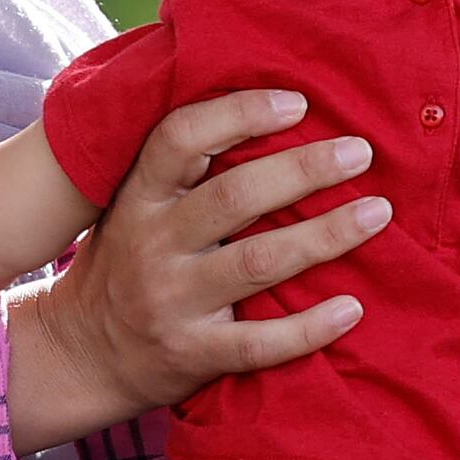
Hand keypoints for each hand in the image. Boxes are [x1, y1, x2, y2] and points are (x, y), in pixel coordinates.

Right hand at [3, 89, 389, 452]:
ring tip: (377, 213)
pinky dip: (311, 327)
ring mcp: (172, 303)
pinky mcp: (193, 354)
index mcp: (139, 199)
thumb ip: (180, 173)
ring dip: (325, 235)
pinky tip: (353, 308)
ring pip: (259, 263)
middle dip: (304, 169)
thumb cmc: (125, 266)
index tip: (298, 104)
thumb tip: (269, 114)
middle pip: (235, 197)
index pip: (180, 139)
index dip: (239, 114)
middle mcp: (153, 245)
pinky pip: (260, 343)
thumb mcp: (130, 208)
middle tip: (360, 153)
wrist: (82, 355)